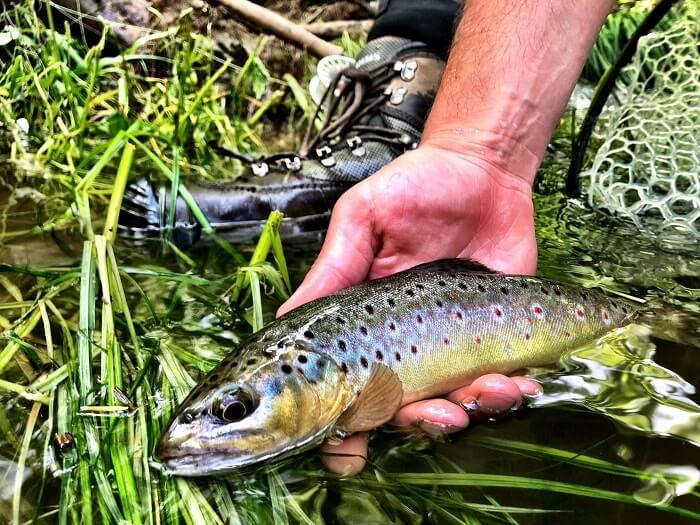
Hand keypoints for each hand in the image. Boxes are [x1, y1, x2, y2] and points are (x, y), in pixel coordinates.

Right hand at [277, 143, 538, 474]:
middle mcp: (411, 342)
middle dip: (423, 422)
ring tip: (492, 390)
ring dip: (475, 407)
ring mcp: (457, 342)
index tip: (348, 451)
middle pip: (409, 406)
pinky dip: (515, 389)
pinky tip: (521, 383)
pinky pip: (508, 375)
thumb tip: (287, 320)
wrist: (481, 168)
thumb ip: (334, 269)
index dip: (347, 427)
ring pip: (460, 399)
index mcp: (370, 323)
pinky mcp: (502, 332)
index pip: (354, 385)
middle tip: (437, 415)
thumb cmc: (415, 188)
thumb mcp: (363, 220)